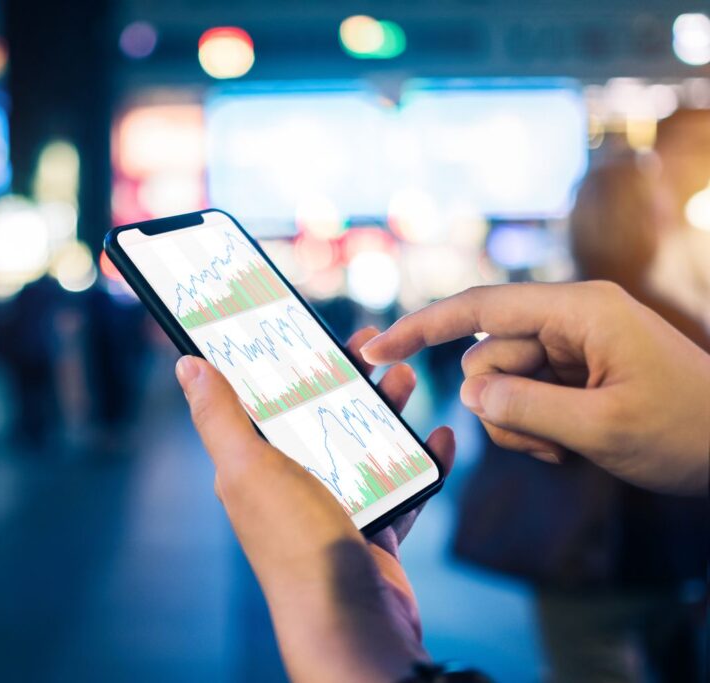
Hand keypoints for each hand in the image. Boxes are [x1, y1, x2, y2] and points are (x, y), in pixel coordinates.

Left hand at [175, 328, 454, 682]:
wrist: (353, 625)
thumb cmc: (297, 546)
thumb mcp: (249, 469)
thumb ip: (220, 417)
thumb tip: (187, 365)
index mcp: (251, 468)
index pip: (263, 400)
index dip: (284, 362)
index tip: (311, 329)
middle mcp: (287, 486)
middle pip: (318, 416)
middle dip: (346, 379)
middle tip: (374, 348)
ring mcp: (332, 509)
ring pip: (361, 445)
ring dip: (386, 412)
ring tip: (408, 381)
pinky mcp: (372, 531)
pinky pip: (399, 486)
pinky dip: (420, 463)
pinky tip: (438, 441)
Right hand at [362, 281, 709, 495]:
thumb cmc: (687, 431)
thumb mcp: (604, 427)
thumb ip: (526, 408)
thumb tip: (469, 392)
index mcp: (579, 310)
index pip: (480, 307)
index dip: (422, 327)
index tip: (376, 352)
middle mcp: (569, 320)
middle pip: (487, 355)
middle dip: (499, 403)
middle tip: (544, 440)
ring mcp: (569, 348)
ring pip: (499, 383)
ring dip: (517, 424)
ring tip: (563, 447)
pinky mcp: (571, 374)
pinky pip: (521, 399)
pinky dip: (531, 430)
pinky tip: (568, 447)